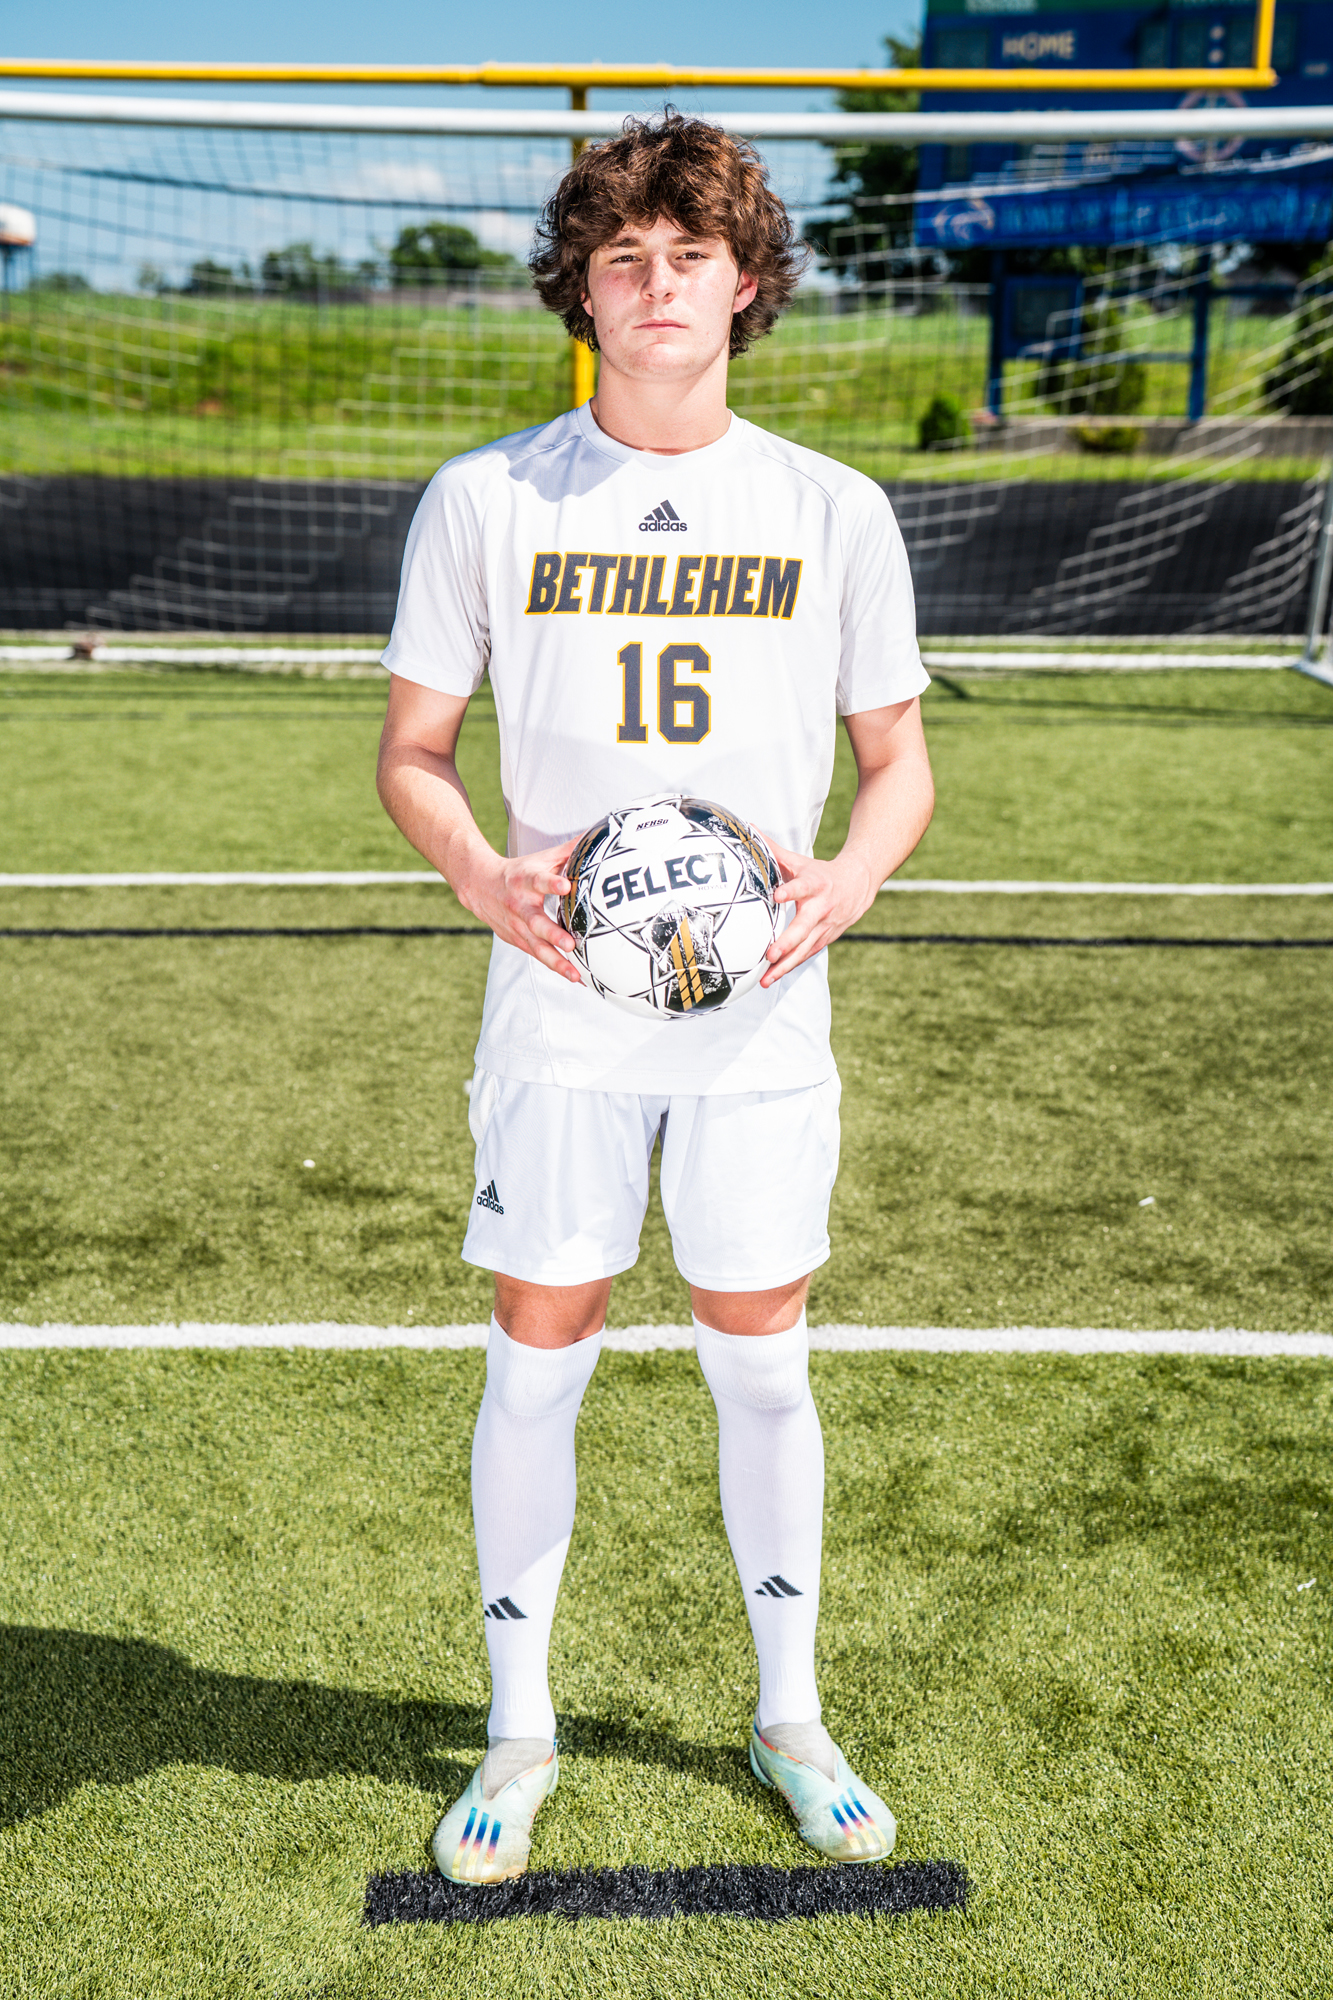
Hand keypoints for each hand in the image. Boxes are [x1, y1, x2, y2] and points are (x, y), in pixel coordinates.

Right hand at [453, 836, 583, 983]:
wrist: (480, 886)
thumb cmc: (520, 871)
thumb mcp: (541, 858)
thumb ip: (568, 851)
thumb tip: (596, 835)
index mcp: (526, 880)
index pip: (539, 880)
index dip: (551, 883)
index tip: (565, 886)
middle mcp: (520, 905)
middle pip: (536, 922)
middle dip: (553, 934)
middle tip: (570, 943)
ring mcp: (516, 926)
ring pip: (536, 946)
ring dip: (556, 961)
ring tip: (575, 974)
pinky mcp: (517, 940)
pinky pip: (538, 956)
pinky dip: (555, 967)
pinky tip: (574, 976)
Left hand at [759, 839, 875, 987]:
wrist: (858, 885)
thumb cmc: (820, 873)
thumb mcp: (800, 861)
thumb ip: (773, 850)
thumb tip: (749, 829)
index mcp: (815, 884)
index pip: (802, 887)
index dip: (791, 891)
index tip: (778, 896)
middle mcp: (821, 907)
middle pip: (803, 927)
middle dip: (787, 942)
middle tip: (770, 953)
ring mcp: (824, 927)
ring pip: (804, 948)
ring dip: (786, 964)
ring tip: (767, 978)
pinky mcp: (824, 939)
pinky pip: (805, 955)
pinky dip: (790, 966)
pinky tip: (773, 977)